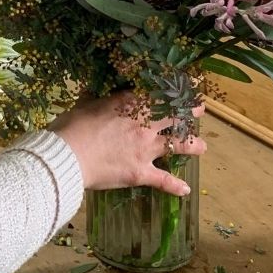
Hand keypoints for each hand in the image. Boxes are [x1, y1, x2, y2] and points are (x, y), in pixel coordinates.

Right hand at [49, 93, 205, 194]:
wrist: (69, 154)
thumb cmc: (72, 125)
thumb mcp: (84, 104)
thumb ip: (95, 98)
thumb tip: (92, 90)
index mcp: (130, 103)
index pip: (159, 92)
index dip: (176, 87)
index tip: (188, 82)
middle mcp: (144, 124)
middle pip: (174, 115)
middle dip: (190, 111)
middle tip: (199, 109)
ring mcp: (145, 149)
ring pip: (176, 145)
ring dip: (192, 145)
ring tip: (202, 147)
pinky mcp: (141, 172)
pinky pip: (163, 180)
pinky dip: (175, 186)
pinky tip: (186, 189)